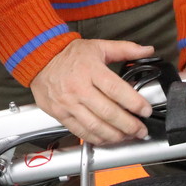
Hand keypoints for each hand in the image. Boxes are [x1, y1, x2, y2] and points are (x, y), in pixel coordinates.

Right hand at [30, 39, 154, 144]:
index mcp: (90, 69)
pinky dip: (97, 139)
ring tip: (129, 136)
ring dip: (115, 136)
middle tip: (141, 130)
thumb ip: (125, 49)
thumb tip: (147, 50)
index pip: (116, 90)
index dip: (134, 103)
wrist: (38, 58)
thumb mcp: (98, 46)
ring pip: (95, 126)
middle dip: (129, 125)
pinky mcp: (59, 114)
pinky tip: (109, 139)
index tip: (146, 111)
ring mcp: (68, 103)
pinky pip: (80, 132)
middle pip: (108, 112)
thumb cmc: (69, 54)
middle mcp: (78, 88)